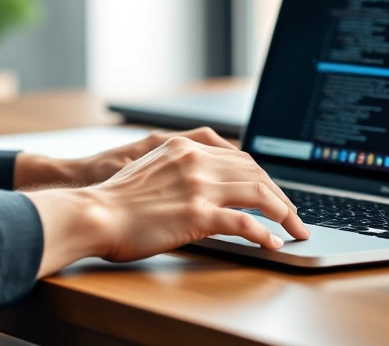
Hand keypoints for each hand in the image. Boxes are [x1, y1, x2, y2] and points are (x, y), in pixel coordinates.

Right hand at [24, 136, 310, 275]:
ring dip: (283, 213)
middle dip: (281, 195)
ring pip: (258, 192)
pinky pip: (244, 222)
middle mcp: (196, 160)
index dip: (262, 176)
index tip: (274, 192)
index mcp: (185, 147)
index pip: (239, 157)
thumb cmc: (114, 199)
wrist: (93, 213)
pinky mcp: (198, 214)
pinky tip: (273, 242)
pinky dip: (264, 233)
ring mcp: (199, 186)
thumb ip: (178, 167)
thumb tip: (200, 180)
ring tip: (295, 229)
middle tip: (294, 214)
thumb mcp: (149, 166)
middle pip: (255, 172)